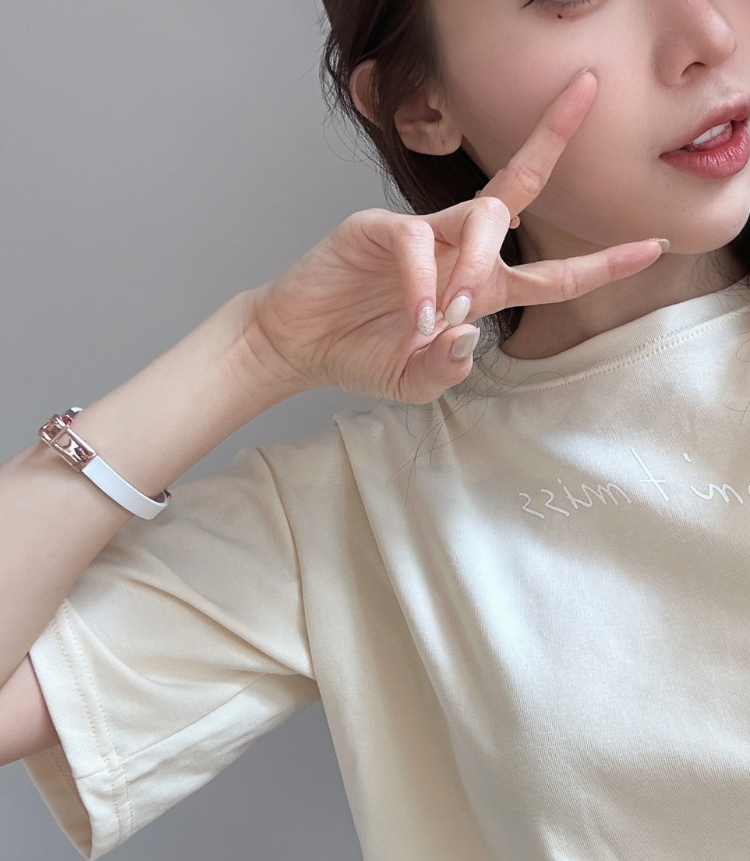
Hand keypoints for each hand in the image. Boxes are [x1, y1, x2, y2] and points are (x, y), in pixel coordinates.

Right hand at [244, 68, 665, 404]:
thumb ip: (449, 371)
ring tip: (448, 316)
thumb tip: (466, 334)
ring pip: (477, 215)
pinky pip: (414, 242)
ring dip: (478, 263)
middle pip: (515, 190)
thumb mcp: (416, 382)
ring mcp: (418, 235)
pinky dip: (422, 284)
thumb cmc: (359, 355)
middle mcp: (455, 250)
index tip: (651, 246)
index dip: (599, 263)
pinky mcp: (375, 230)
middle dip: (553, 142)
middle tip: (587, 89)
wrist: (298, 346)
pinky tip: (415, 320)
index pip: (548, 272)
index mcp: (475, 286)